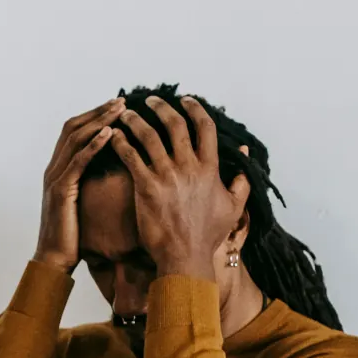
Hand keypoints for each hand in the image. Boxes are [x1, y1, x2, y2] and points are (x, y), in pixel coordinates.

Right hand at [34, 96, 124, 272]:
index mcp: (58, 170)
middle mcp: (53, 169)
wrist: (54, 259)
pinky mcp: (60, 190)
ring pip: (75, 139)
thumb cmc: (73, 236)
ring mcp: (54, 178)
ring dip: (98, 121)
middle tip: (121, 101)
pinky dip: (93, 145)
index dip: (94, 115)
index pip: (74, 131)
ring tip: (119, 110)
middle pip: (73, 127)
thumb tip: (115, 170)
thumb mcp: (83, 203)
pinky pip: (77, 161)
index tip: (117, 106)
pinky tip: (109, 134)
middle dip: (98, 112)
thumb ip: (90, 183)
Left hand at [108, 95, 250, 280]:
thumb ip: (241, 180)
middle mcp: (189, 167)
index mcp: (210, 169)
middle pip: (175, 125)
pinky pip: (130, 156)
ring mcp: (167, 175)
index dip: (195, 109)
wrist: (185, 257)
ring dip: (136, 121)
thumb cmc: (208, 236)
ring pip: (149, 136)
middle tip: (150, 100)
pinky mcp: (146, 187)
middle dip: (161, 107)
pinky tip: (112, 136)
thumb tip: (245, 153)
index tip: (185, 100)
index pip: (205, 127)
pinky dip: (120, 142)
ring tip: (125, 113)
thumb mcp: (234, 207)